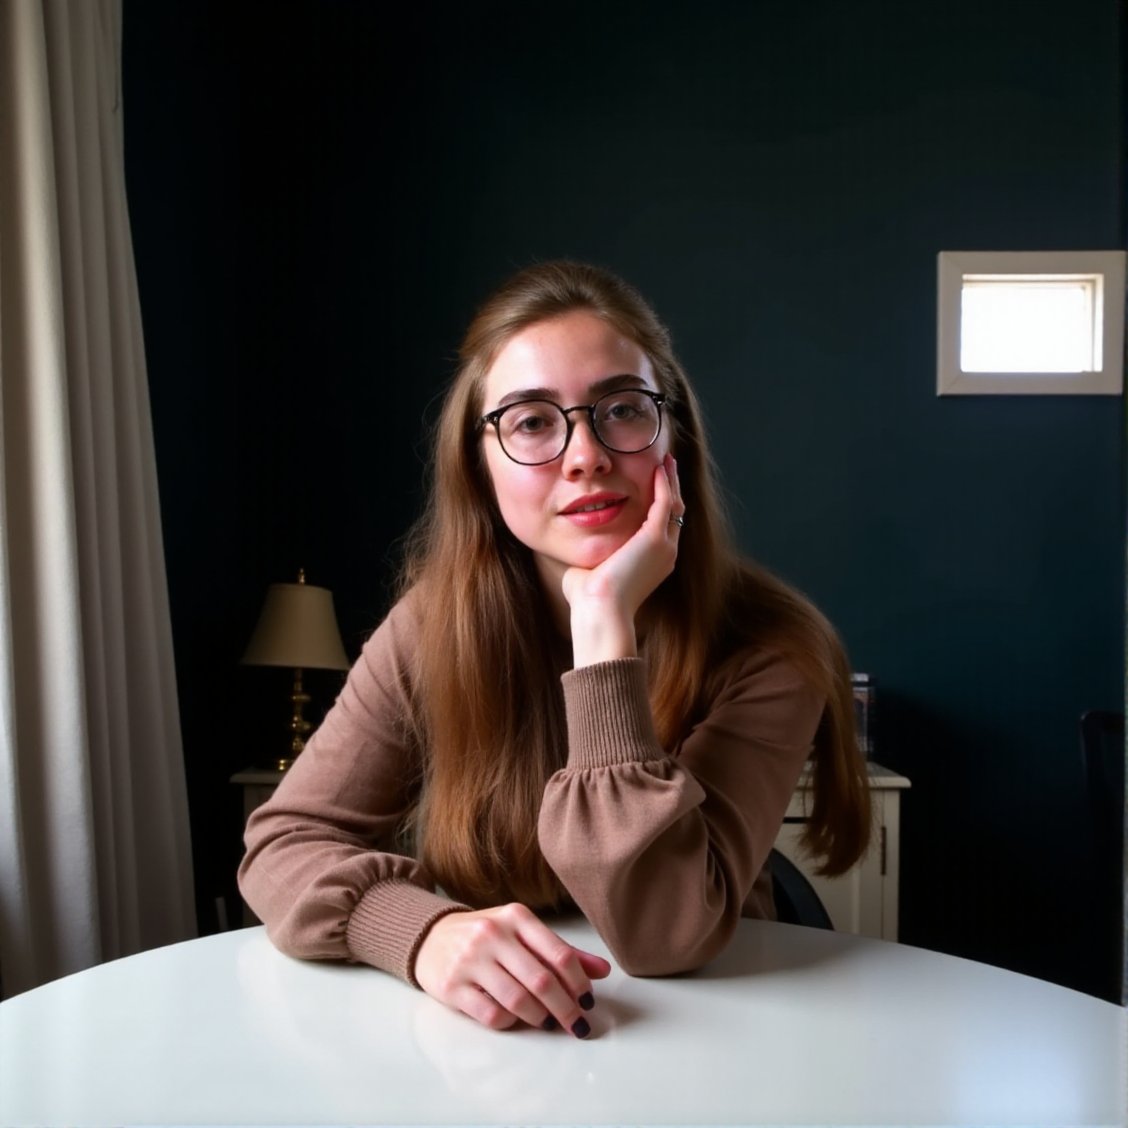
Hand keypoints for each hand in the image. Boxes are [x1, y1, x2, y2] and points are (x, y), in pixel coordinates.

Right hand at [413, 903, 611, 1035]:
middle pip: (542, 981)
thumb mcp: (521, 933)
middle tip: (577, 1024)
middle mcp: (493, 934)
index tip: (588, 1001)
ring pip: (519, 1001)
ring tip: (545, 1021)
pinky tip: (514, 1018)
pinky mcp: (453, 986)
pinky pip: (492, 1014)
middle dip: (566, 1008)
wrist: (430, 937)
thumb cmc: (486, 937)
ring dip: (539, 1017)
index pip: (559, 954)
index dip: (580, 983)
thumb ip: (560, 951)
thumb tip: (604, 971)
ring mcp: (470, 960)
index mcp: (516, 917)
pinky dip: (510, 1022)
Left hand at [562, 454, 684, 665]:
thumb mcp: (593, 569)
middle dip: (671, 486)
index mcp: (653, 563)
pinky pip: (664, 502)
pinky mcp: (655, 539)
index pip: (662, 525)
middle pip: (674, 511)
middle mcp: (665, 554)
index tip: (655, 483)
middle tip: (667, 464)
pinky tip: (658, 468)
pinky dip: (663, 483)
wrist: (599, 611)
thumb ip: (592, 556)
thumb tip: (578, 551)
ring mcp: (664, 546)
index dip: (660, 502)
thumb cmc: (589, 599)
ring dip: (670, 480)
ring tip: (666, 460)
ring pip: (673, 503)